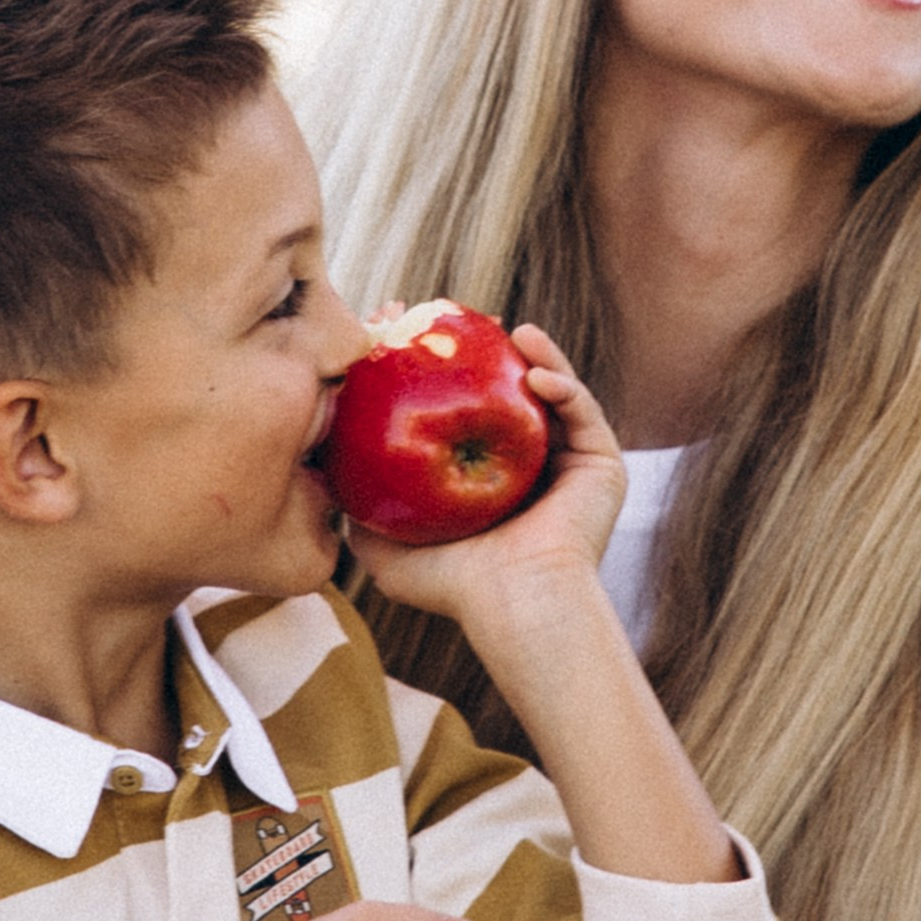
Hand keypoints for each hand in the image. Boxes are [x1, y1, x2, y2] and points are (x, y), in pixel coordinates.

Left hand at [348, 330, 627, 631]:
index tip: (405, 330)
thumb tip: (319, 469)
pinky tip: (534, 373)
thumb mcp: (384, 547)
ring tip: (509, 329)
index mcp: (485, 476)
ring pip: (550, 389)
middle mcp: (528, 464)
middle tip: (455, 315)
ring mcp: (567, 461)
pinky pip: (582, 409)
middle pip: (507, 389)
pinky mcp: (601, 463)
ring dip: (533, 352)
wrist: (516, 605)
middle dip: (485, 346)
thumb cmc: (451, 583)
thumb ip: (355, 508)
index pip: (461, 408)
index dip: (435, 366)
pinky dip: (562, 382)